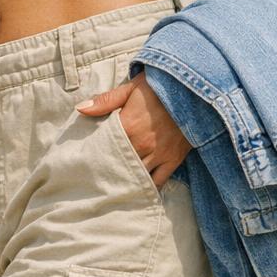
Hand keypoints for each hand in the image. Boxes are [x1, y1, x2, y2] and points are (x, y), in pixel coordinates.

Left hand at [75, 70, 191, 189]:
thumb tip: (80, 108)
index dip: (95, 153)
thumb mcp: (132, 87)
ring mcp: (158, 154)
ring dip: (126, 181)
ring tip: (115, 186)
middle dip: (109, 170)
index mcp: (128, 126)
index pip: (105, 147)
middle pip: (119, 164)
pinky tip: (139, 190)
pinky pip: (159, 181)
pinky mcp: (174, 159)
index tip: (86, 159)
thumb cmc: (161, 86)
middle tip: (97, 177)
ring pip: (137, 176)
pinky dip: (148, 187)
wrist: (196, 90)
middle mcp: (141, 145)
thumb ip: (106, 100)